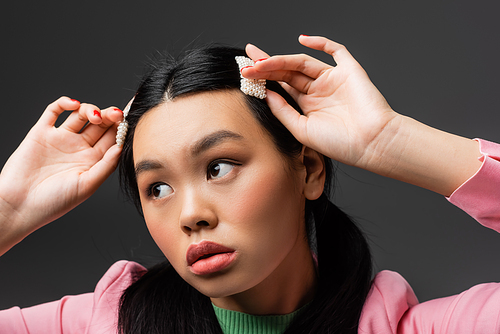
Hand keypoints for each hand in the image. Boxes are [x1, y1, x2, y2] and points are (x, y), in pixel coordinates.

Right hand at [0, 97, 123, 253]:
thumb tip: (121, 146)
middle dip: (109, 116)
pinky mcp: (41, 132)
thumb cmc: (54, 202)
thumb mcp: (87, 185)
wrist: (19, 205)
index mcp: (93, 161)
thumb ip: (105, 165)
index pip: (112, 139)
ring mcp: (61, 139)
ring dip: (90, 109)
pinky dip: (64, 103)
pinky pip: (54, 111)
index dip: (120, 129)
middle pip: (100, 125)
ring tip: (94, 116)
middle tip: (115, 114)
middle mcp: (78, 148)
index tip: (128, 121)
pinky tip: (73, 105)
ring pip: (80, 115)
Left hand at [243, 36, 480, 195]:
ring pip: (302, 62)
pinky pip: (335, 51)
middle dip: (266, 66)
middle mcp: (318, 90)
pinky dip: (321, 42)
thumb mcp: (301, 130)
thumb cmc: (340, 143)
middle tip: (247, 62)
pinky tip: (302, 40)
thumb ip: (283, 111)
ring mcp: (332, 79)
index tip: (245, 72)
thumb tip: (266, 94)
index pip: (281, 86)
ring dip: (281, 59)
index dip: (264, 78)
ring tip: (260, 61)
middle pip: (287, 72)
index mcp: (307, 105)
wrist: (372, 144)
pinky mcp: (349, 71)